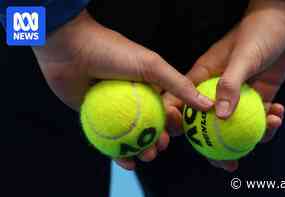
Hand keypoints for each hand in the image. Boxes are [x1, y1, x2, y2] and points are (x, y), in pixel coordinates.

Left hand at [32, 10, 212, 169]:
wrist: (70, 49)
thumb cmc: (113, 52)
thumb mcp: (152, 66)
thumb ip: (180, 86)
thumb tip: (208, 105)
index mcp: (150, 87)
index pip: (167, 110)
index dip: (174, 123)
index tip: (176, 130)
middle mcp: (135, 100)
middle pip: (151, 126)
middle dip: (159, 140)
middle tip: (159, 147)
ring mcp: (116, 111)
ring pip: (132, 137)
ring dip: (142, 150)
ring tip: (147, 156)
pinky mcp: (98, 120)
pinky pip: (111, 141)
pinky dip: (119, 154)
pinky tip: (127, 162)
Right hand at [164, 0, 284, 170]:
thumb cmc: (259, 30)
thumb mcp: (243, 55)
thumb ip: (231, 84)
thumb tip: (221, 118)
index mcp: (203, 78)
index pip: (182, 104)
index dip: (178, 124)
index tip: (186, 139)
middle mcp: (217, 90)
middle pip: (208, 124)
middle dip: (216, 147)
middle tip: (229, 163)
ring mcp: (238, 95)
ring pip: (236, 126)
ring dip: (252, 135)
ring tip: (270, 128)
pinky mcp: (258, 96)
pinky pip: (259, 117)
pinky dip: (269, 121)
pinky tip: (279, 113)